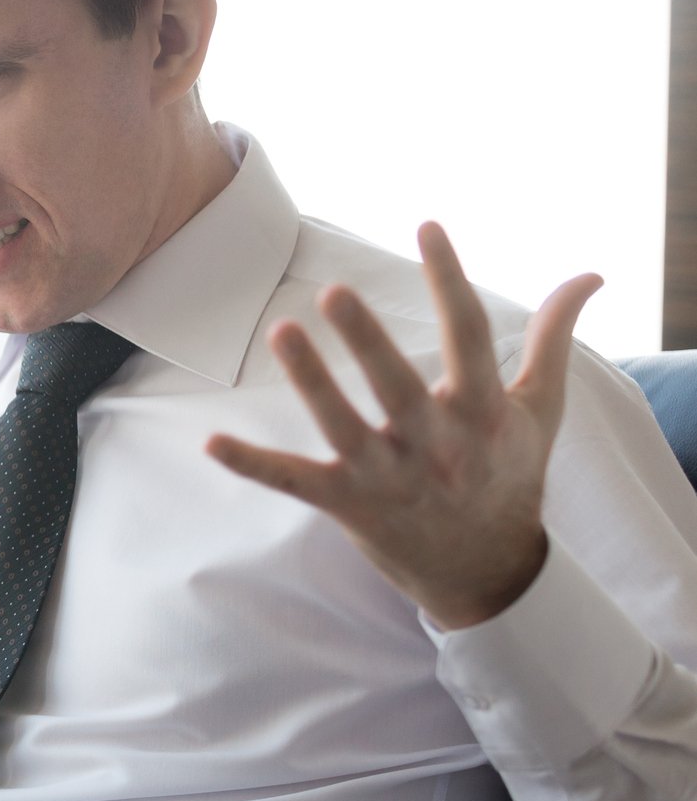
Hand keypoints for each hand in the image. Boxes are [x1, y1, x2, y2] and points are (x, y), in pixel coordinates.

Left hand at [204, 222, 602, 629]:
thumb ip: (554, 339)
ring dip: (312, 382)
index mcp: (483, 413)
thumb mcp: (538, 410)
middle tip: (335, 290)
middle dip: (368, 340)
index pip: (469, 335)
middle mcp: (438, 446)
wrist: (489, 573)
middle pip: (398, 386)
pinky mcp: (349, 504)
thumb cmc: (508, 476)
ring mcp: (390, 477)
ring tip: (281, 330)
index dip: (450, 279)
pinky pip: (295, 482)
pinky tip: (212, 442)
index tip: (428, 227)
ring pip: (344, 427)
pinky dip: (253, 464)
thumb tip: (589, 274)